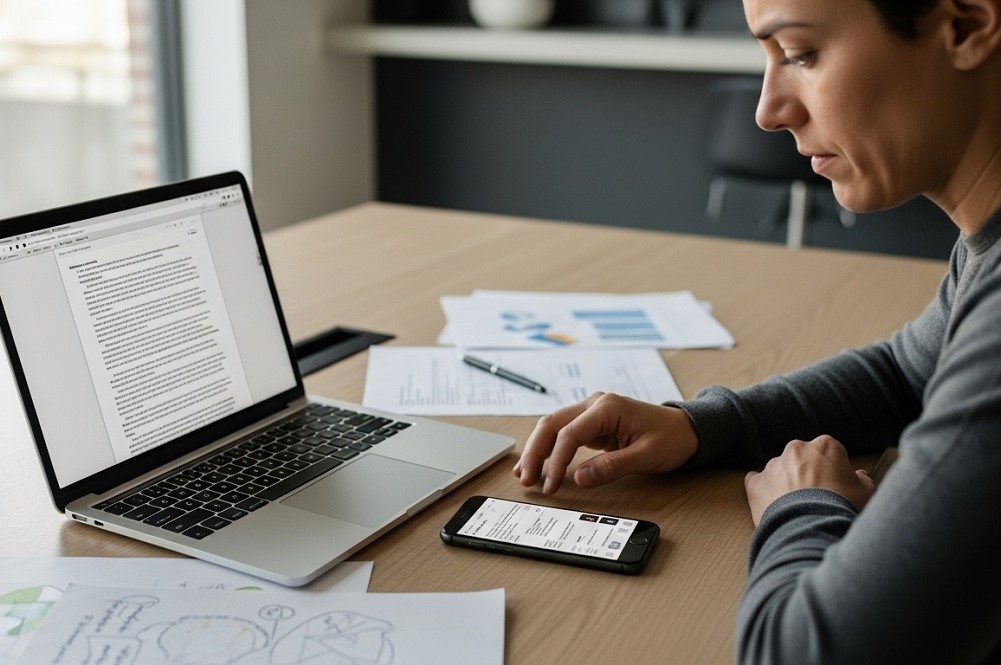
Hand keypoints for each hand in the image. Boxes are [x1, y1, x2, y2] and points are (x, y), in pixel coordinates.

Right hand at [512, 392, 698, 494]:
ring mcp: (592, 411)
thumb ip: (611, 467)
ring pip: (553, 426)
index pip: (570, 433)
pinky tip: (537, 462)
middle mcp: (595, 403)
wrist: (688, 429)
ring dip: (537, 449)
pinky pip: (563, 432)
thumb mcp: (645, 457)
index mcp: (607, 407)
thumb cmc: (671, 439)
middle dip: (535, 452)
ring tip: (523, 473)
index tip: (551, 485)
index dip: (556, 461)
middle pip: (552, 424)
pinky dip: (549, 448)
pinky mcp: (592, 422)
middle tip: (526, 479)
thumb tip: (579, 479)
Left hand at [743, 435, 876, 526]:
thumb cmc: (842, 510)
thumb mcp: (866, 494)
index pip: (828, 452)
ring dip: (785, 484)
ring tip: (796, 509)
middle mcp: (797, 449)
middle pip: (801, 458)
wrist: (813, 531)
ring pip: (779, 470)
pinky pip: (756, 482)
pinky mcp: (755, 482)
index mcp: (825, 446)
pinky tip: (772, 506)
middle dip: (806, 474)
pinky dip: (762, 491)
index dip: (831, 471)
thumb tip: (859, 476)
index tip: (834, 486)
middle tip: (815, 498)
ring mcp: (773, 465)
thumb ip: (863, 480)